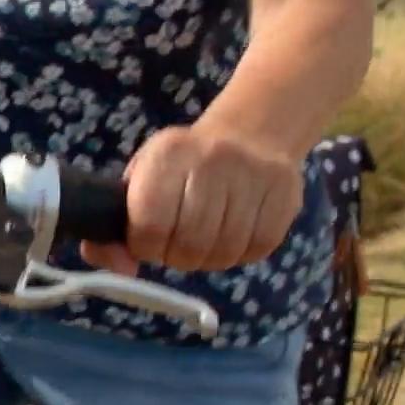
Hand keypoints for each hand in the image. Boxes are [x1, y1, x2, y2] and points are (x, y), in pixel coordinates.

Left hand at [79, 122, 302, 276]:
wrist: (251, 135)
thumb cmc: (183, 165)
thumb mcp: (142, 179)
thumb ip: (118, 226)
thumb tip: (122, 269)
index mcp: (169, 153)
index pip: (150, 224)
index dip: (146, 246)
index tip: (148, 242)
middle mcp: (213, 160)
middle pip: (190, 244)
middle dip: (177, 257)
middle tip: (177, 246)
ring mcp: (254, 176)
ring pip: (224, 252)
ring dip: (208, 259)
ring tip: (203, 241)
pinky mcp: (286, 196)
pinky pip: (256, 250)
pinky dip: (239, 254)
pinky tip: (231, 236)